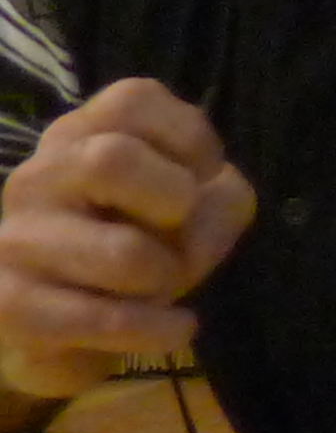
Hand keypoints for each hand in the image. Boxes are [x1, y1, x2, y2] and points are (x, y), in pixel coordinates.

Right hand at [0, 81, 256, 398]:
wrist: (60, 333)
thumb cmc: (135, 249)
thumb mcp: (192, 212)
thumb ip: (217, 199)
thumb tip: (202, 215)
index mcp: (80, 135)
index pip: (132, 100)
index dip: (189, 136)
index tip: (205, 176)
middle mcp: (38, 176)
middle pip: (111, 160)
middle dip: (173, 203)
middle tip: (179, 234)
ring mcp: (14, 239)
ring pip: (119, 251)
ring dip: (165, 276)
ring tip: (163, 288)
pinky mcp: (7, 303)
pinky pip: (99, 317)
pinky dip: (154, 328)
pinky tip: (177, 329)